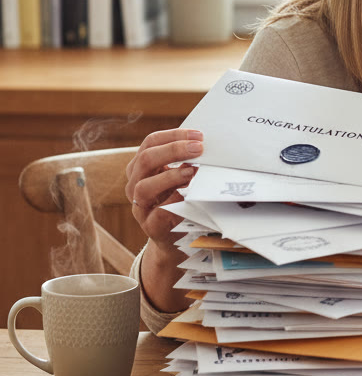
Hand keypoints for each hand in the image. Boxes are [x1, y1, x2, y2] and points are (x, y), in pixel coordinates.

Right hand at [125, 129, 202, 313]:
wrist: (174, 240)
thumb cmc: (180, 202)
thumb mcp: (179, 179)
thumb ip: (187, 162)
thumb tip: (211, 143)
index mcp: (142, 168)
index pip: (150, 143)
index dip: (173, 136)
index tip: (198, 135)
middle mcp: (135, 185)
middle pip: (145, 160)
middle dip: (173, 150)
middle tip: (199, 148)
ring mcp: (140, 207)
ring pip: (143, 187)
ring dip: (170, 176)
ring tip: (192, 171)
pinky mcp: (150, 227)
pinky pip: (156, 214)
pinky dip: (172, 203)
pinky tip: (188, 197)